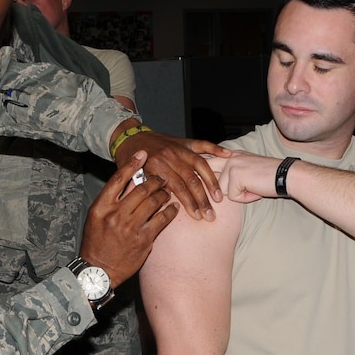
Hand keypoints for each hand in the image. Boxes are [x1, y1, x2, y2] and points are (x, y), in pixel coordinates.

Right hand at [80, 151, 178, 288]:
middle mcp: (116, 215)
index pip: (118, 179)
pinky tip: (174, 207)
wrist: (99, 270)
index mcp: (101, 207)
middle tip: (162, 177)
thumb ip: (111, 200)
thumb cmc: (96, 242)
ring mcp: (131, 227)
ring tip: (167, 192)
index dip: (132, 164)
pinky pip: (162, 219)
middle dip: (155, 180)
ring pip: (153, 202)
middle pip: (141, 189)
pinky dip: (170, 211)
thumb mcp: (96, 218)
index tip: (143, 154)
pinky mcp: (144, 240)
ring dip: (163, 194)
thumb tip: (129, 182)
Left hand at [114, 129, 230, 220]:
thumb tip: (166, 205)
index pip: (178, 188)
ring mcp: (178, 148)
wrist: (127, 137)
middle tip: (210, 214)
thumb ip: (150, 190)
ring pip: (200, 165)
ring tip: (219, 197)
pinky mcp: (183, 141)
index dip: (189, 204)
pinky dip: (215, 149)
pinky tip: (227, 156)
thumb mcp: (133, 177)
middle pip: (192, 180)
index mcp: (156, 166)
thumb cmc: (129, 161)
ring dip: (211, 182)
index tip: (198, 216)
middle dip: (203, 199)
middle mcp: (169, 156)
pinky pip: (202, 144)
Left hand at [207, 151, 288, 202]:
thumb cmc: (270, 178)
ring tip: (253, 189)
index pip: (208, 160)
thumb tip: (214, 189)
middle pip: (205, 170)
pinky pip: (232, 196)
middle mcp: (229, 157)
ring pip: (220, 190)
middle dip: (203, 182)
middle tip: (199, 191)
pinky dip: (245, 198)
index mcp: (232, 155)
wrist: (287, 176)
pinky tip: (256, 191)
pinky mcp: (235, 174)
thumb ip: (231, 175)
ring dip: (236, 194)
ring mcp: (231, 164)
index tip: (191, 173)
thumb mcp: (248, 172)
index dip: (199, 168)